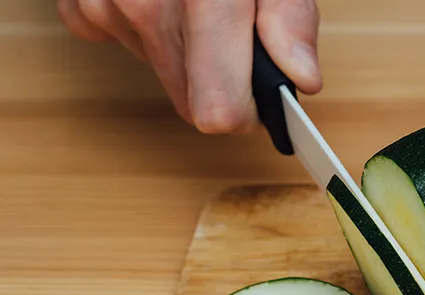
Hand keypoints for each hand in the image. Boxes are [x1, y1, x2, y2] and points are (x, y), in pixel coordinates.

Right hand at [57, 0, 321, 133]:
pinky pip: (125, 47)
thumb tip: (300, 78)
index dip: (244, 112)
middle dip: (217, 78)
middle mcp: (146, 3)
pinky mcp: (82, 5)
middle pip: (189, 101)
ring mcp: (106, 3)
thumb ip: (290, 18)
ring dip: (184, 51)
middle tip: (230, 34)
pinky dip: (146, 31)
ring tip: (195, 3)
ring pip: (161, 74)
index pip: (217, 109)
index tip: (256, 96)